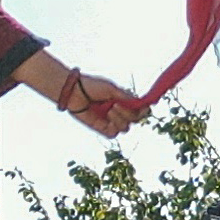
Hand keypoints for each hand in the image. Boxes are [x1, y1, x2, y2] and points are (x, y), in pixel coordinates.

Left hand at [17, 53, 140, 136]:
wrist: (74, 91)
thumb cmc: (92, 86)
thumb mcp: (112, 89)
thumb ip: (126, 97)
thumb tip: (142, 103)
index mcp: (123, 101)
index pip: (140, 109)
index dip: (144, 109)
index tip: (145, 106)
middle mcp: (119, 112)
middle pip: (135, 120)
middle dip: (129, 113)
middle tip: (117, 104)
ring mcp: (110, 121)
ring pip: (125, 128)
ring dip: (120, 119)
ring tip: (110, 109)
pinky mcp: (101, 128)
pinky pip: (113, 133)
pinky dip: (113, 126)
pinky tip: (107, 116)